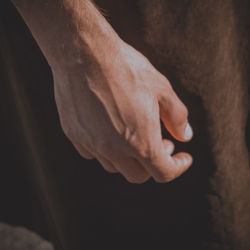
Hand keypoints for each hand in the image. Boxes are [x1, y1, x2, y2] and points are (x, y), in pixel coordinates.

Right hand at [52, 41, 192, 183]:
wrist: (84, 54)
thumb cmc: (126, 69)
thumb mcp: (161, 89)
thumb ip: (177, 118)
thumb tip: (185, 136)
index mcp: (140, 142)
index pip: (163, 173)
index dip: (178, 167)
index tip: (183, 157)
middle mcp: (114, 150)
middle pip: (137, 176)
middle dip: (153, 165)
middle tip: (160, 143)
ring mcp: (91, 144)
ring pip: (114, 167)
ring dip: (128, 158)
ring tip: (133, 134)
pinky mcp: (74, 135)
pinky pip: (92, 154)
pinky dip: (105, 150)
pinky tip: (109, 131)